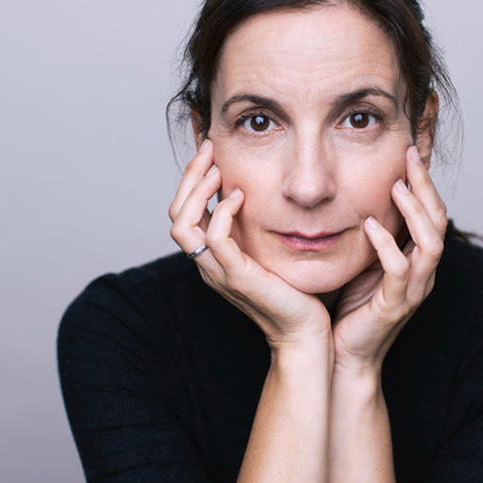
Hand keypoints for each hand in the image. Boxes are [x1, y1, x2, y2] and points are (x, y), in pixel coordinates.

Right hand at [169, 140, 331, 347]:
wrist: (306, 334)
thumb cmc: (296, 293)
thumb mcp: (271, 252)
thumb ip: (261, 228)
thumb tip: (266, 192)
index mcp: (212, 256)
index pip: (183, 211)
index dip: (191, 178)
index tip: (209, 149)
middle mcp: (207, 263)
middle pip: (175, 214)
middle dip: (189, 176)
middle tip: (208, 148)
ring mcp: (218, 272)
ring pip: (182, 225)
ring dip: (196, 191)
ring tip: (217, 169)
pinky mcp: (237, 278)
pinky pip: (214, 240)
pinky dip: (221, 213)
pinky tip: (239, 198)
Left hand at [331, 146, 447, 373]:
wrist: (343, 355)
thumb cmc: (350, 308)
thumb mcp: (363, 262)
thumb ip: (371, 234)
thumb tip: (358, 195)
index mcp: (417, 261)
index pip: (433, 214)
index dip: (425, 183)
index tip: (409, 151)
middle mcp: (422, 274)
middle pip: (440, 222)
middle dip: (426, 187)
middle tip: (409, 157)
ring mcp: (412, 290)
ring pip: (431, 244)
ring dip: (415, 212)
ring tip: (397, 186)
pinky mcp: (394, 306)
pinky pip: (399, 270)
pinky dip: (387, 244)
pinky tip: (370, 225)